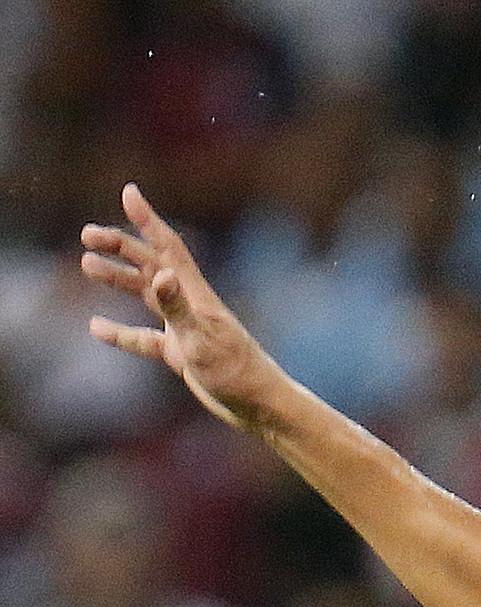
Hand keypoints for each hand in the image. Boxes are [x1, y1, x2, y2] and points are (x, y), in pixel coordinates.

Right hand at [80, 183, 283, 430]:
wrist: (260, 406)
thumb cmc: (236, 373)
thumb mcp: (201, 339)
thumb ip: (177, 307)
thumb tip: (159, 274)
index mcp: (196, 295)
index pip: (168, 248)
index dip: (148, 219)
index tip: (129, 192)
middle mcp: (190, 306)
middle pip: (151, 265)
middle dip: (121, 246)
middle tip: (87, 234)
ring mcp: (185, 329)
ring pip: (145, 295)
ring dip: (118, 279)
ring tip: (86, 264)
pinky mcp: (181, 354)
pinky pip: (144, 338)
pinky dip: (121, 332)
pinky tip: (96, 327)